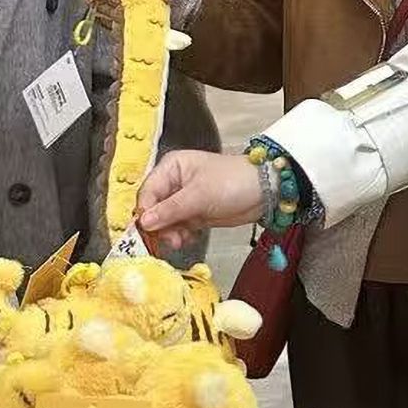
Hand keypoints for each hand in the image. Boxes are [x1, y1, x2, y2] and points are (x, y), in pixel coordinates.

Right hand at [133, 149, 265, 252]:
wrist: (264, 192)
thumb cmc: (232, 182)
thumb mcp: (199, 195)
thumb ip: (170, 209)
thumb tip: (143, 222)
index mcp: (171, 167)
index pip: (147, 191)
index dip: (145, 212)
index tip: (148, 230)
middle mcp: (174, 182)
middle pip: (153, 208)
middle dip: (159, 225)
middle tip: (170, 239)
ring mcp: (183, 199)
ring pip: (164, 221)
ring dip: (169, 233)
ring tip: (180, 240)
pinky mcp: (194, 213)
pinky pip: (177, 227)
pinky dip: (180, 235)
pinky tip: (188, 238)